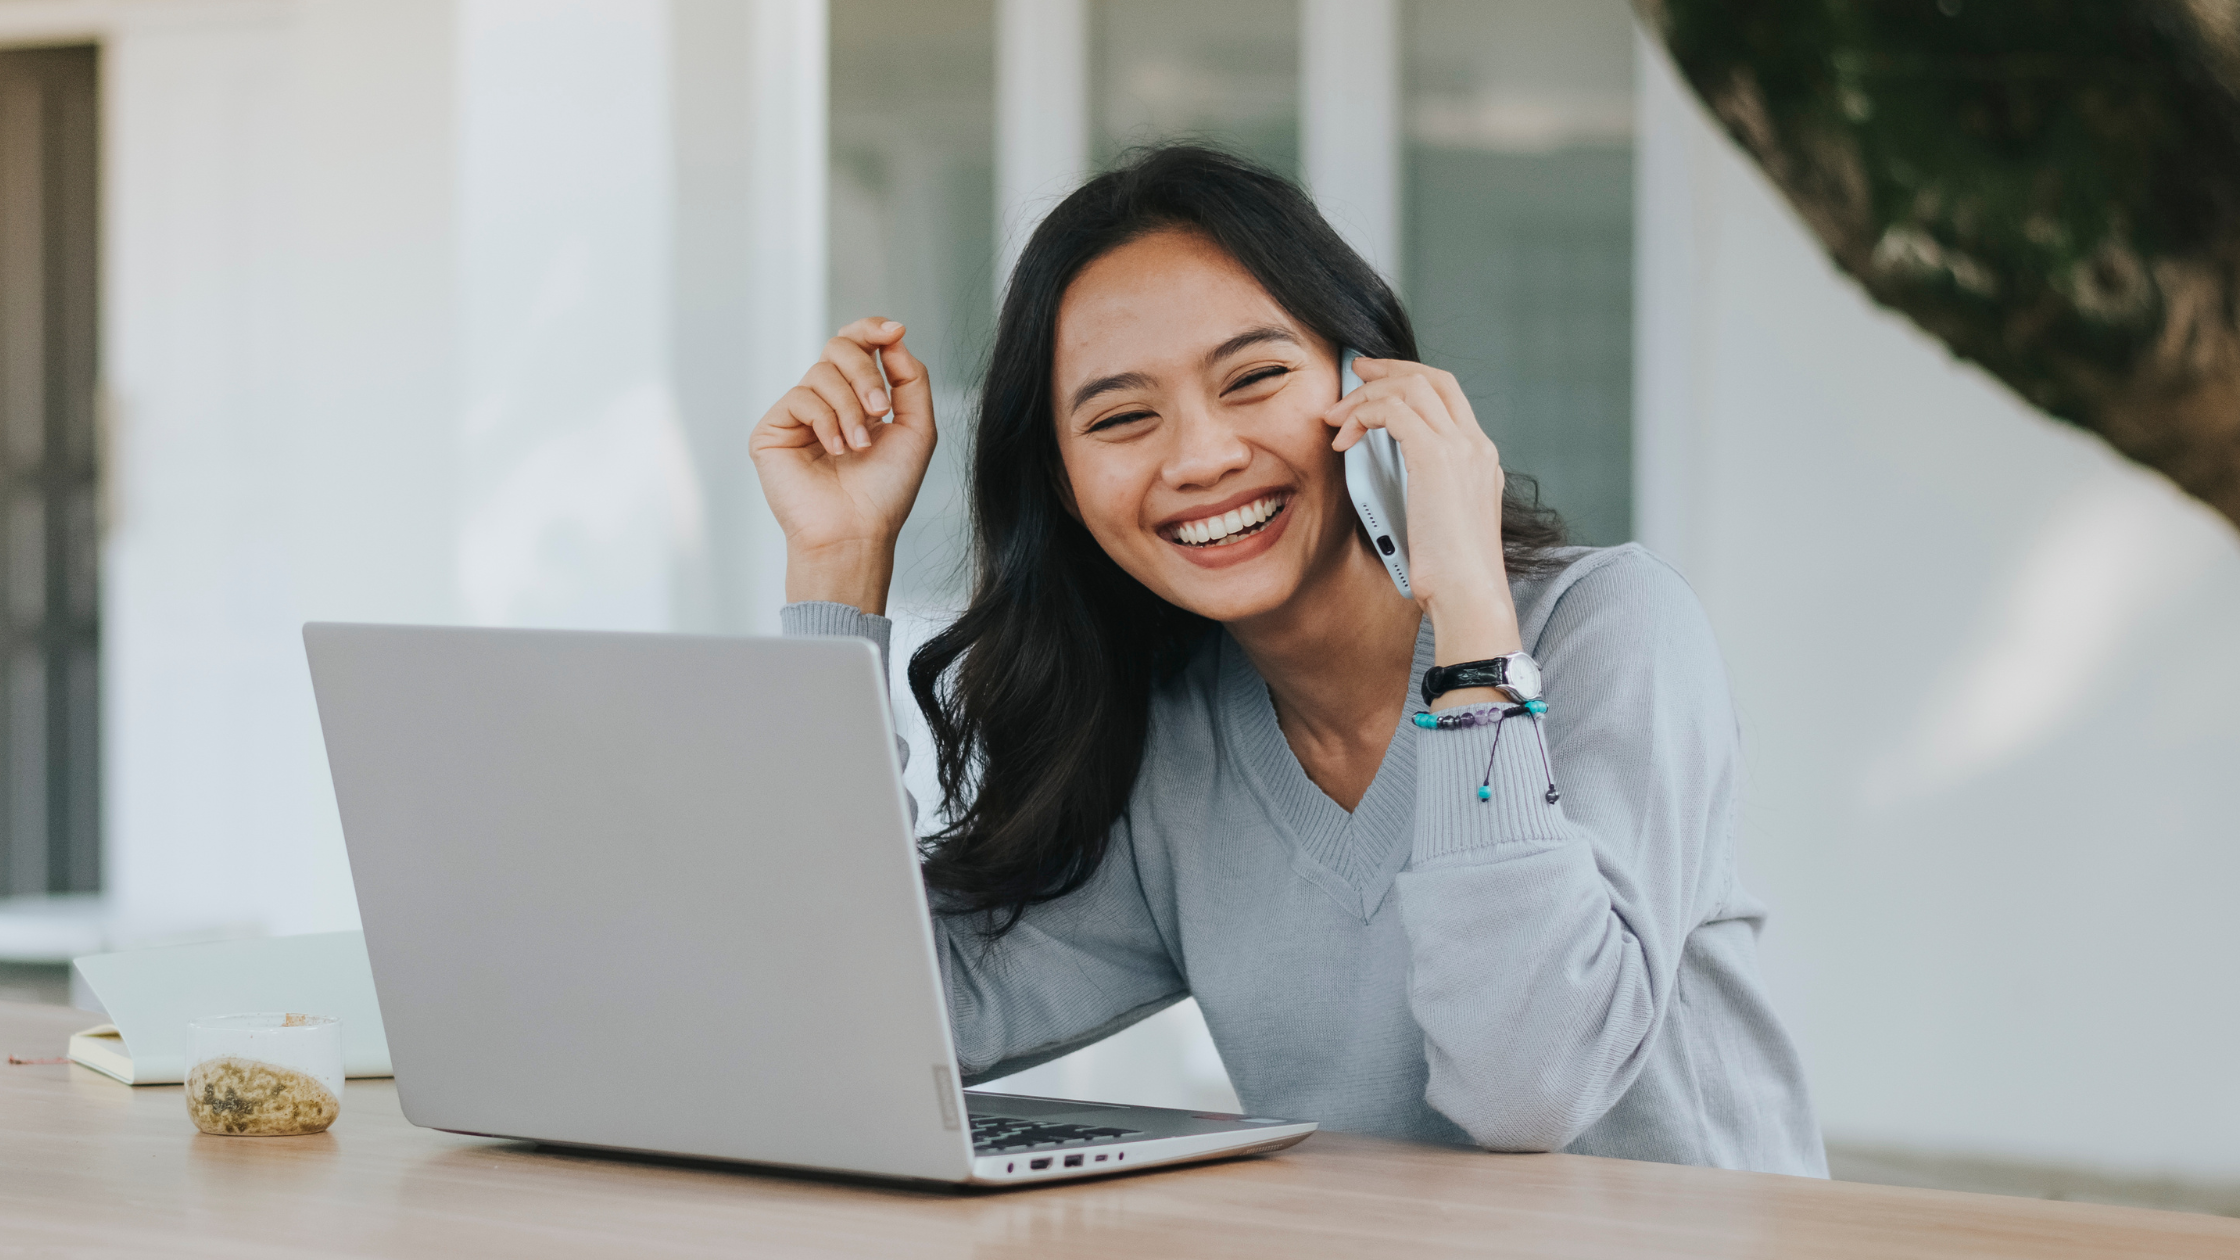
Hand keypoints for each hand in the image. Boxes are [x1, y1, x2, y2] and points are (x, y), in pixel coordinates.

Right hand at [749, 317, 937, 614]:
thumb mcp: (917, 428)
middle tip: (881, 412)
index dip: (872, 329)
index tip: (895, 331)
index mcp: (858, 398)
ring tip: (859, 447)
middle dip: (865, 373)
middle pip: (839, 347)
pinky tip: (836, 450)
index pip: (858, 345)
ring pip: (822, 372)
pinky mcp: (773, 429)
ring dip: (850, 408)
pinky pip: (800, 397)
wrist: (857, 532)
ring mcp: (798, 415)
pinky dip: (826, 421)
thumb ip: (911, 379)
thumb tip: (893, 339)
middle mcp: (827, 402)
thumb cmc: (886, 491)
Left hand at [1325, 359, 1523, 686]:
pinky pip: (1392, 409)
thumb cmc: (1450, 577)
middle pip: (1433, 378)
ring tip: (1335, 418)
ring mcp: (1460, 448)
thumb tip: (1386, 478)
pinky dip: (1362, 415)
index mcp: (1480, 459)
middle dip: (1388, 370)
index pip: (1448, 397)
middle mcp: (1475, 446)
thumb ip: (1424, 492)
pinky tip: (1343, 440)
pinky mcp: (1435, 457)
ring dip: (1364, 396)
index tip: (1374, 383)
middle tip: (1352, 375)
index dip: (1410, 379)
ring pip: (1410, 387)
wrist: (1470, 599)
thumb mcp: (1440, 524)